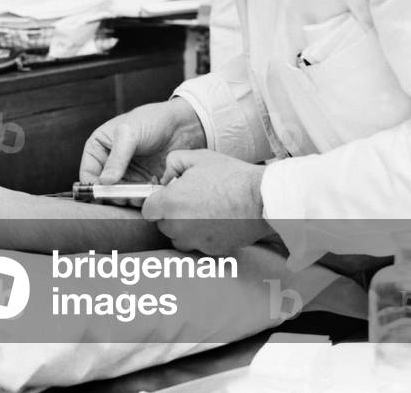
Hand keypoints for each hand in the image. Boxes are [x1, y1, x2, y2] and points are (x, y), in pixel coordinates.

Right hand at [79, 98, 205, 186]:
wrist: (180, 126)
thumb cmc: (150, 121)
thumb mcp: (129, 134)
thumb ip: (117, 158)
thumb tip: (105, 182)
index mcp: (99, 147)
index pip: (88, 172)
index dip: (92, 185)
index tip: (103, 194)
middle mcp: (110, 163)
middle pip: (103, 188)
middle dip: (112, 195)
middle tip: (123, 198)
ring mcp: (127, 173)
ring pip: (120, 195)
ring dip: (128, 199)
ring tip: (138, 195)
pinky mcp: (142, 182)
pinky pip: (137, 196)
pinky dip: (141, 198)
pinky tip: (149, 194)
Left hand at [140, 149, 273, 254]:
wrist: (262, 198)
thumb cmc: (230, 176)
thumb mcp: (196, 157)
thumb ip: (172, 163)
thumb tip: (165, 177)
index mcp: (170, 203)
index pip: (147, 210)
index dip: (156, 202)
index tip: (166, 196)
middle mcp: (179, 227)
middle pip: (162, 225)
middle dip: (170, 214)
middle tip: (189, 200)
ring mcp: (196, 241)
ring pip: (179, 238)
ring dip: (184, 228)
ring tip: (203, 212)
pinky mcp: (213, 252)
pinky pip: (199, 245)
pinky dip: (202, 236)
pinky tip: (216, 221)